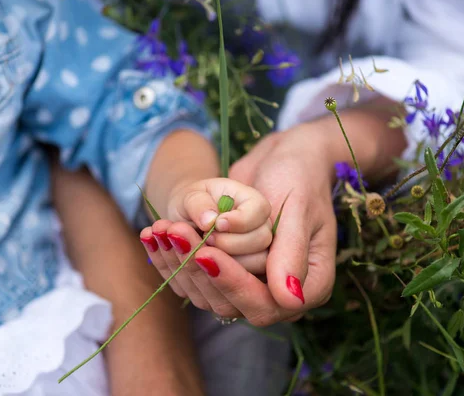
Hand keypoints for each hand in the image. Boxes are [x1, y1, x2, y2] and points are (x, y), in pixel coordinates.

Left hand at [142, 128, 337, 324]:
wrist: (286, 160)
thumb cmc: (300, 177)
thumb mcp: (299, 208)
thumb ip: (291, 252)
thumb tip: (289, 300)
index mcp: (310, 284)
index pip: (266, 303)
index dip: (233, 283)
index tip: (206, 253)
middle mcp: (279, 293)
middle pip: (232, 302)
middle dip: (200, 268)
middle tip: (178, 231)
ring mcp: (252, 284)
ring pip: (208, 294)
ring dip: (180, 262)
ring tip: (163, 228)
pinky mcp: (228, 273)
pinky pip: (196, 280)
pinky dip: (171, 259)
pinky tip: (154, 235)